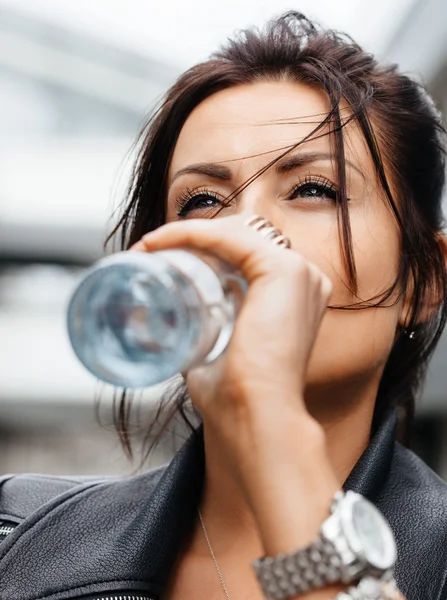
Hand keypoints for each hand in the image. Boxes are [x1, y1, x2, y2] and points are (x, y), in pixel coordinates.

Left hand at [132, 214, 331, 458]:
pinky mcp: (283, 270)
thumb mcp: (215, 353)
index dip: (203, 249)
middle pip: (239, 237)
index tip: (161, 259)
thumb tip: (162, 327)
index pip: (246, 253)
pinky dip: (191, 232)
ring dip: (186, 233)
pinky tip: (161, 241)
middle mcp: (303, 277)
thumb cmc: (238, 397)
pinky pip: (230, 236)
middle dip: (191, 239)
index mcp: (294, 295)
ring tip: (149, 248)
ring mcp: (298, 271)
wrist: (256, 417)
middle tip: (149, 253)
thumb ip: (199, 334)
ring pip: (234, 231)